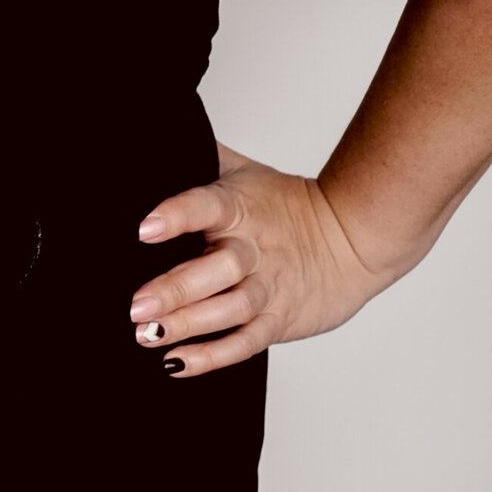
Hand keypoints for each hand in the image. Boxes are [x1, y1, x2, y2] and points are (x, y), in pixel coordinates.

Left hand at [127, 142, 392, 378]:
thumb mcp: (246, 172)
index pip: (207, 206)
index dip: (176, 216)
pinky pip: (244, 342)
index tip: (144, 229)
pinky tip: (177, 363)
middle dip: (176, 289)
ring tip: (148, 335)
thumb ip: (204, 156)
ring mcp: (268, 288)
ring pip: (228, 309)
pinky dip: (212, 356)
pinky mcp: (280, 320)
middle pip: (216, 270)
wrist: (355, 238)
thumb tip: (164, 128)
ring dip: (188, 325)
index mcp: (240, 208)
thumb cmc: (289, 204)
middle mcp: (253, 249)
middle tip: (136, 305)